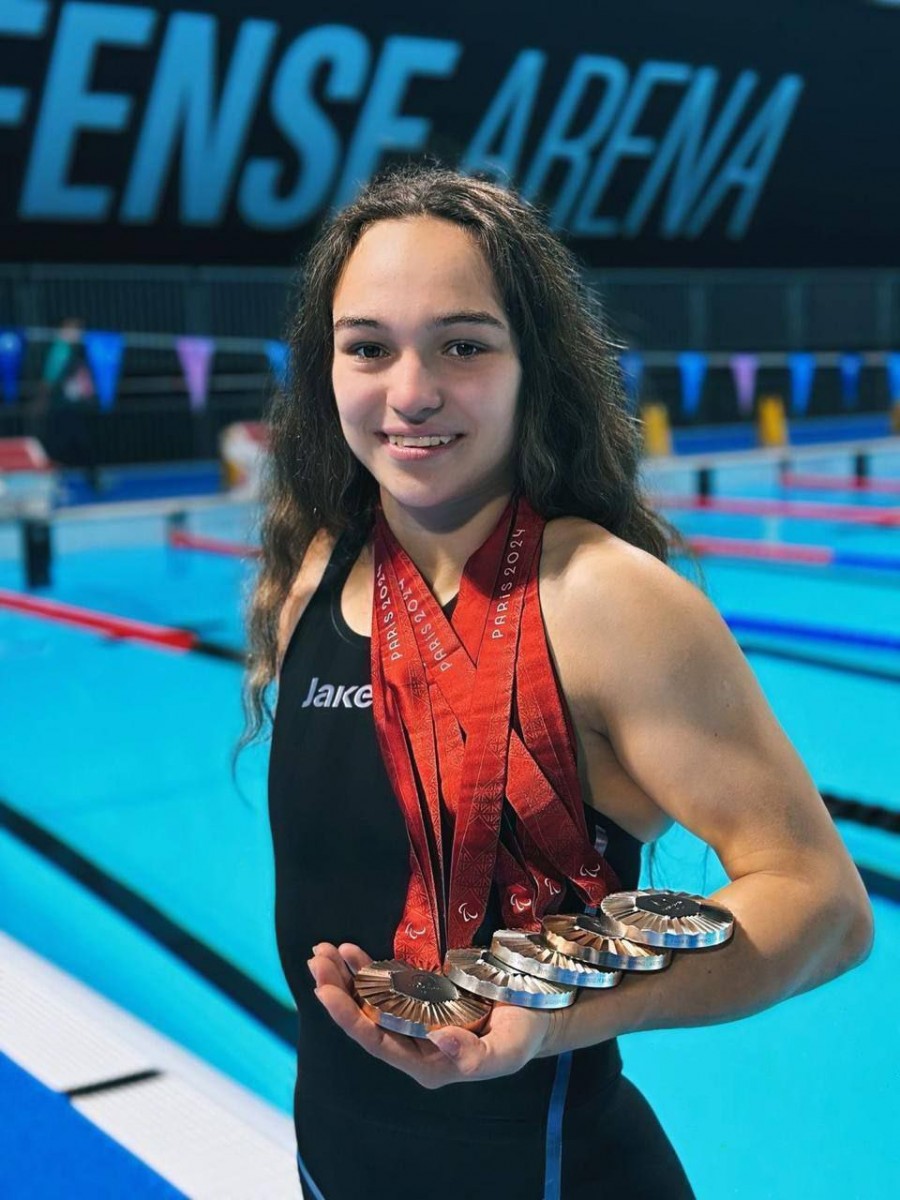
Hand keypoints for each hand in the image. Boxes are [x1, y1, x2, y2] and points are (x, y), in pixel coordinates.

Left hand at [308, 943, 564, 1088]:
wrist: (537, 1016)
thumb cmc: (522, 1038)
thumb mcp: (505, 1052)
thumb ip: (472, 1055)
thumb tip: (436, 1037)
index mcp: (425, 1065)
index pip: (377, 1042)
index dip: (349, 1017)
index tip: (325, 992)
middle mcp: (412, 1044)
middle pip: (365, 1019)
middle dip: (337, 990)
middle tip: (316, 960)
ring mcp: (414, 1019)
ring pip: (370, 1000)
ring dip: (344, 976)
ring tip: (321, 951)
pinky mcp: (421, 997)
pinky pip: (386, 983)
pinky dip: (366, 966)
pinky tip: (349, 950)